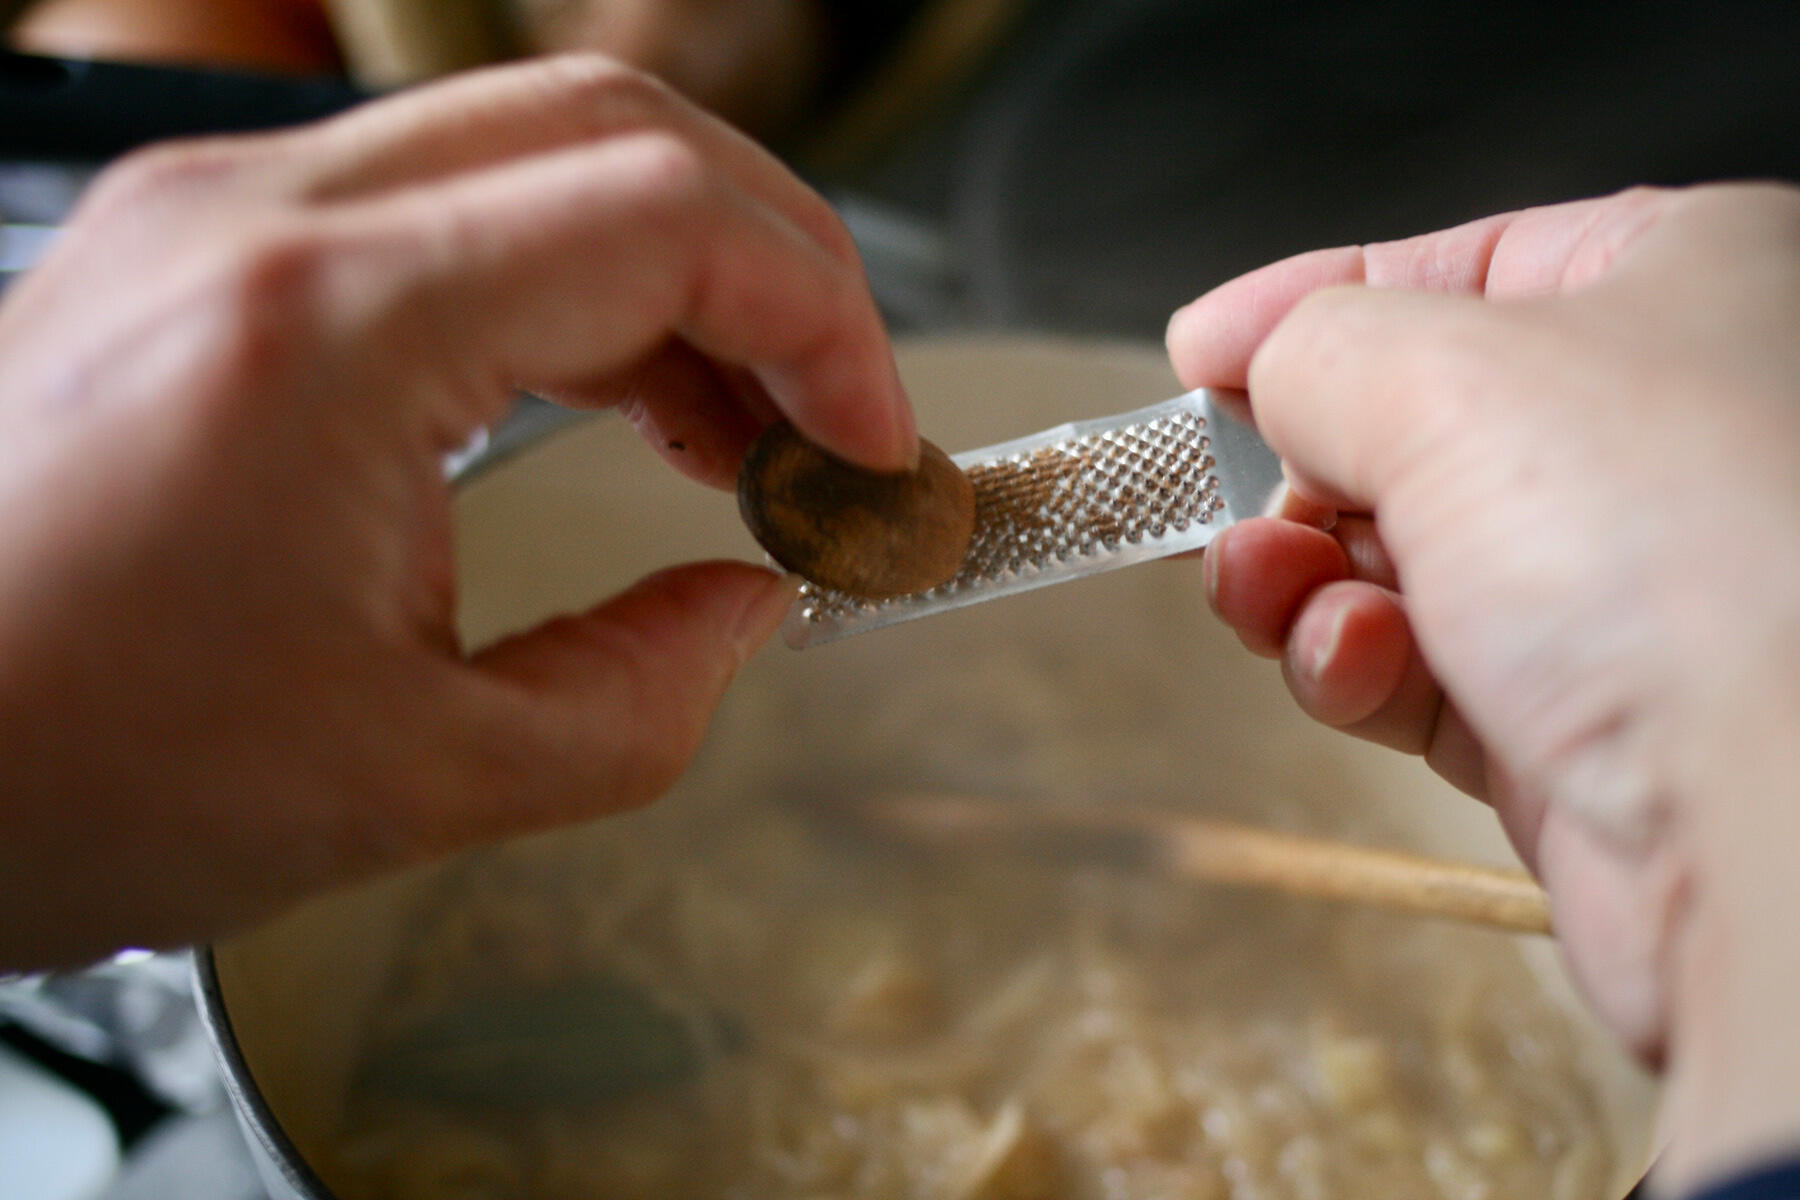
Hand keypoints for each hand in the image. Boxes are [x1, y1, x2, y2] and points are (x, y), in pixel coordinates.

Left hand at [0, 55, 912, 969]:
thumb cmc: (46, 773)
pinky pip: (440, 202)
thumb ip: (633, 703)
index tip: (874, 447)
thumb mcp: (397, 784)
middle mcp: (261, 218)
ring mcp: (214, 212)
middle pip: (618, 128)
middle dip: (777, 268)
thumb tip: (751, 615)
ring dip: (677, 271)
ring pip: (533, 145)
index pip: (669, 214)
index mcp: (328, 329)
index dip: (828, 321)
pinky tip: (609, 393)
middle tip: (835, 418)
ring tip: (737, 433)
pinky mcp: (195, 248)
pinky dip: (569, 281)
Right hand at [1168, 184, 1799, 1190]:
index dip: (1310, 306)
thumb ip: (1316, 350)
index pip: (1457, 266)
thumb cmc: (1678, 557)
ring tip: (1267, 588)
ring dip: (1305, 578)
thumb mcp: (1442, 377)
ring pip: (1398, 560)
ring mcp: (1626, 586)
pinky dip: (1356, 665)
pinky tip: (1349, 663)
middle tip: (1220, 498)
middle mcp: (1668, 432)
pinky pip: (1419, 669)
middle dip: (1294, 473)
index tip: (1198, 356)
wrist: (1775, 826)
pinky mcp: (1583, 720)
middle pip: (1411, 427)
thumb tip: (1259, 371)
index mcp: (1687, 287)